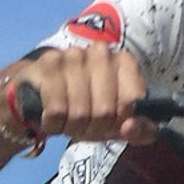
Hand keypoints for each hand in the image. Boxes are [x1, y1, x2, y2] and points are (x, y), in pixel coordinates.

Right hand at [11, 46, 155, 144]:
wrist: (42, 95)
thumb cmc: (88, 109)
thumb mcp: (118, 124)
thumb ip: (140, 131)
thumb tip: (130, 128)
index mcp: (125, 61)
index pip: (132, 103)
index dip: (120, 122)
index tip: (111, 122)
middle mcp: (101, 52)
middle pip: (105, 112)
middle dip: (94, 128)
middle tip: (85, 124)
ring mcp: (73, 55)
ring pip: (79, 113)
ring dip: (72, 127)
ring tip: (68, 119)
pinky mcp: (47, 64)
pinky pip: (56, 110)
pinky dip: (54, 124)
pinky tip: (52, 117)